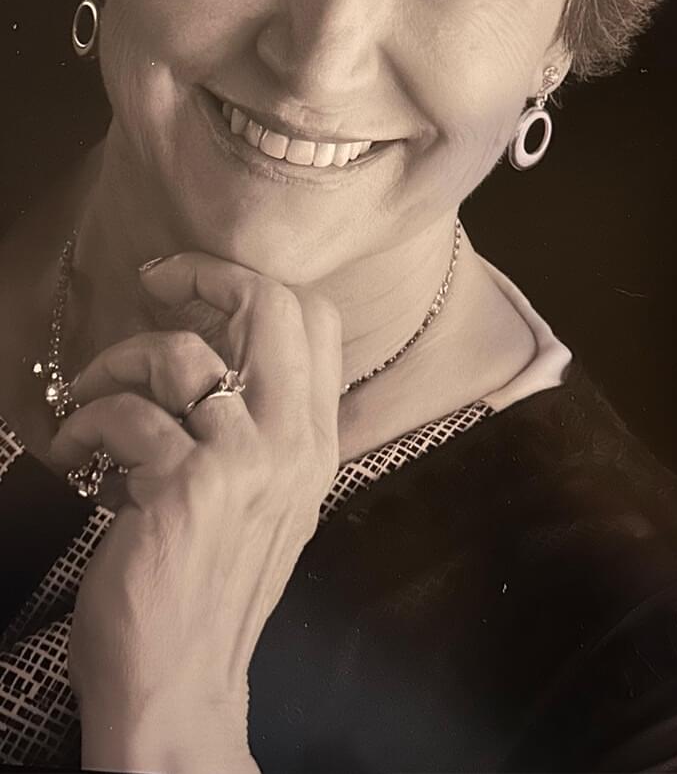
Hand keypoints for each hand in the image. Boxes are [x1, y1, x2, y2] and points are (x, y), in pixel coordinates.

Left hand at [48, 254, 341, 772]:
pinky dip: (85, 425)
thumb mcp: (265, 501)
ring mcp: (244, 461)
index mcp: (316, 441)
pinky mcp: (184, 486)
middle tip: (155, 284)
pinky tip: (73, 456)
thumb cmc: (210, 591)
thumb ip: (261, 430)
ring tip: (88, 397)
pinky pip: (126, 414)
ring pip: (180, 353)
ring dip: (117, 362)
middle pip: (272, 306)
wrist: (180, 686)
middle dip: (204, 276)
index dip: (250, 282)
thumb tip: (216, 359)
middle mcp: (294, 442)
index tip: (195, 287)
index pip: (317, 320)